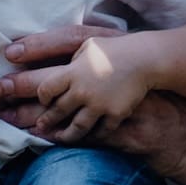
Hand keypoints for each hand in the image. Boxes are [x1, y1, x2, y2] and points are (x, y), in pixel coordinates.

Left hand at [26, 30, 157, 136]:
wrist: (144, 59)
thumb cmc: (115, 49)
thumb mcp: (89, 46)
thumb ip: (74, 60)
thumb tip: (64, 68)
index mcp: (72, 73)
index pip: (46, 90)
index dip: (43, 97)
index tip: (45, 100)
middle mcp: (82, 91)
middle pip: (58, 111)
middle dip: (47, 121)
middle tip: (41, 126)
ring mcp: (99, 104)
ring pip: (77, 127)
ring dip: (66, 135)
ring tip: (59, 138)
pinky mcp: (115, 114)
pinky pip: (101, 130)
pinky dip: (93, 135)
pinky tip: (88, 136)